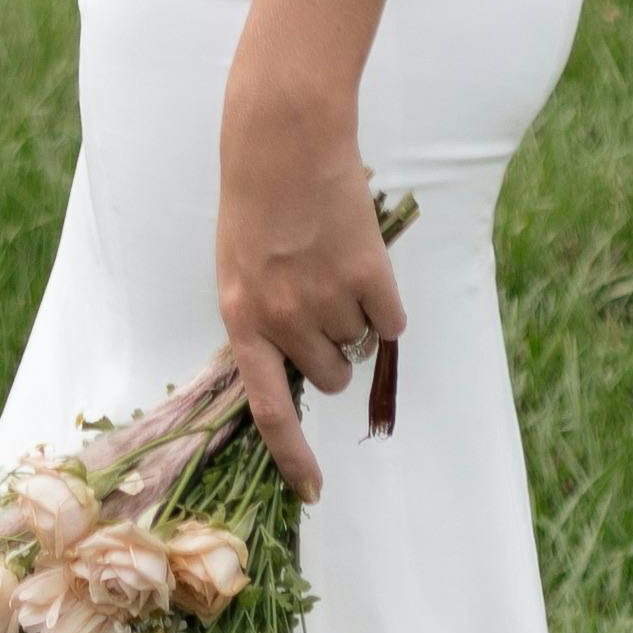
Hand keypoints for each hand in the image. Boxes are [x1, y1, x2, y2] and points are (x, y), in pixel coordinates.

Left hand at [216, 73, 409, 500]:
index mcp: (242, 318)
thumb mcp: (240, 270)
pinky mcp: (369, 275)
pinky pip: (392, 322)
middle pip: (328, 376)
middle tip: (319, 298)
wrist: (283, 138)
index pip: (269, 411)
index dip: (292, 458)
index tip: (311, 494)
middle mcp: (283, 317)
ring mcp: (327, 297)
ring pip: (359, 347)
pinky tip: (362, 262)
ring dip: (355, 317)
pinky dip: (386, 303)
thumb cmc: (254, 202)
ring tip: (333, 264)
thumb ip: (264, 322)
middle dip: (330, 350)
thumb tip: (299, 374)